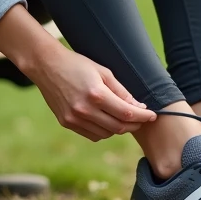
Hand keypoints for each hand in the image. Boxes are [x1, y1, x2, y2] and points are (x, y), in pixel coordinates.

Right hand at [30, 45, 156, 141]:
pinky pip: (92, 135)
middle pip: (118, 127)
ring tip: (125, 118)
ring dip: (119, 129)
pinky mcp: (66, 123)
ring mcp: (74, 119)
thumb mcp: (103, 72)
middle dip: (134, 125)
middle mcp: (84, 110)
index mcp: (96, 94)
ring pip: (106, 134)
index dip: (143, 117)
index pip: (127, 113)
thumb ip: (122, 91)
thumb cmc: (78, 64)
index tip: (153, 116)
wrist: (47, 66)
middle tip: (142, 119)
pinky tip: (107, 121)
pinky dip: (103, 131)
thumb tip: (139, 107)